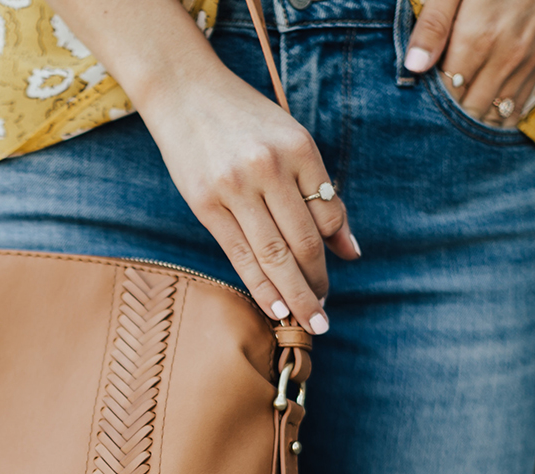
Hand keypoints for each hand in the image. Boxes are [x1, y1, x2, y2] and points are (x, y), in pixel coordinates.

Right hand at [140, 66, 360, 333]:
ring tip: (306, 321)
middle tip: (323, 318)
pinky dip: (260, 286)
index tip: (333, 279)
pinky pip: (240, 256)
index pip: (328, 216)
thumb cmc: (245, 121)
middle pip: (303, 243)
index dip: (334, 253)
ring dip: (294, 295)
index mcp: (299, 148)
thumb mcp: (291, 141)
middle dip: (316, 286)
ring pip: (273, 256)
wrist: (185, 91)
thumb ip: (319, 193)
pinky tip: (274, 308)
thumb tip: (350, 250)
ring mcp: (235, 187)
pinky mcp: (206, 203)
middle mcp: (269, 168)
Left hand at [404, 0, 534, 125]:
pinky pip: (518, 106)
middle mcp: (505, 57)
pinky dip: (498, 119)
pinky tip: (483, 121)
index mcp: (477, 39)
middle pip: (469, 110)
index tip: (415, 106)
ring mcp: (526, 61)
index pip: (446, 94)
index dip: (429, 105)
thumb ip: (434, 25)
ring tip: (452, 128)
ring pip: (494, 114)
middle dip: (448, 120)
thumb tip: (414, 65)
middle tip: (429, 122)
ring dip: (473, 123)